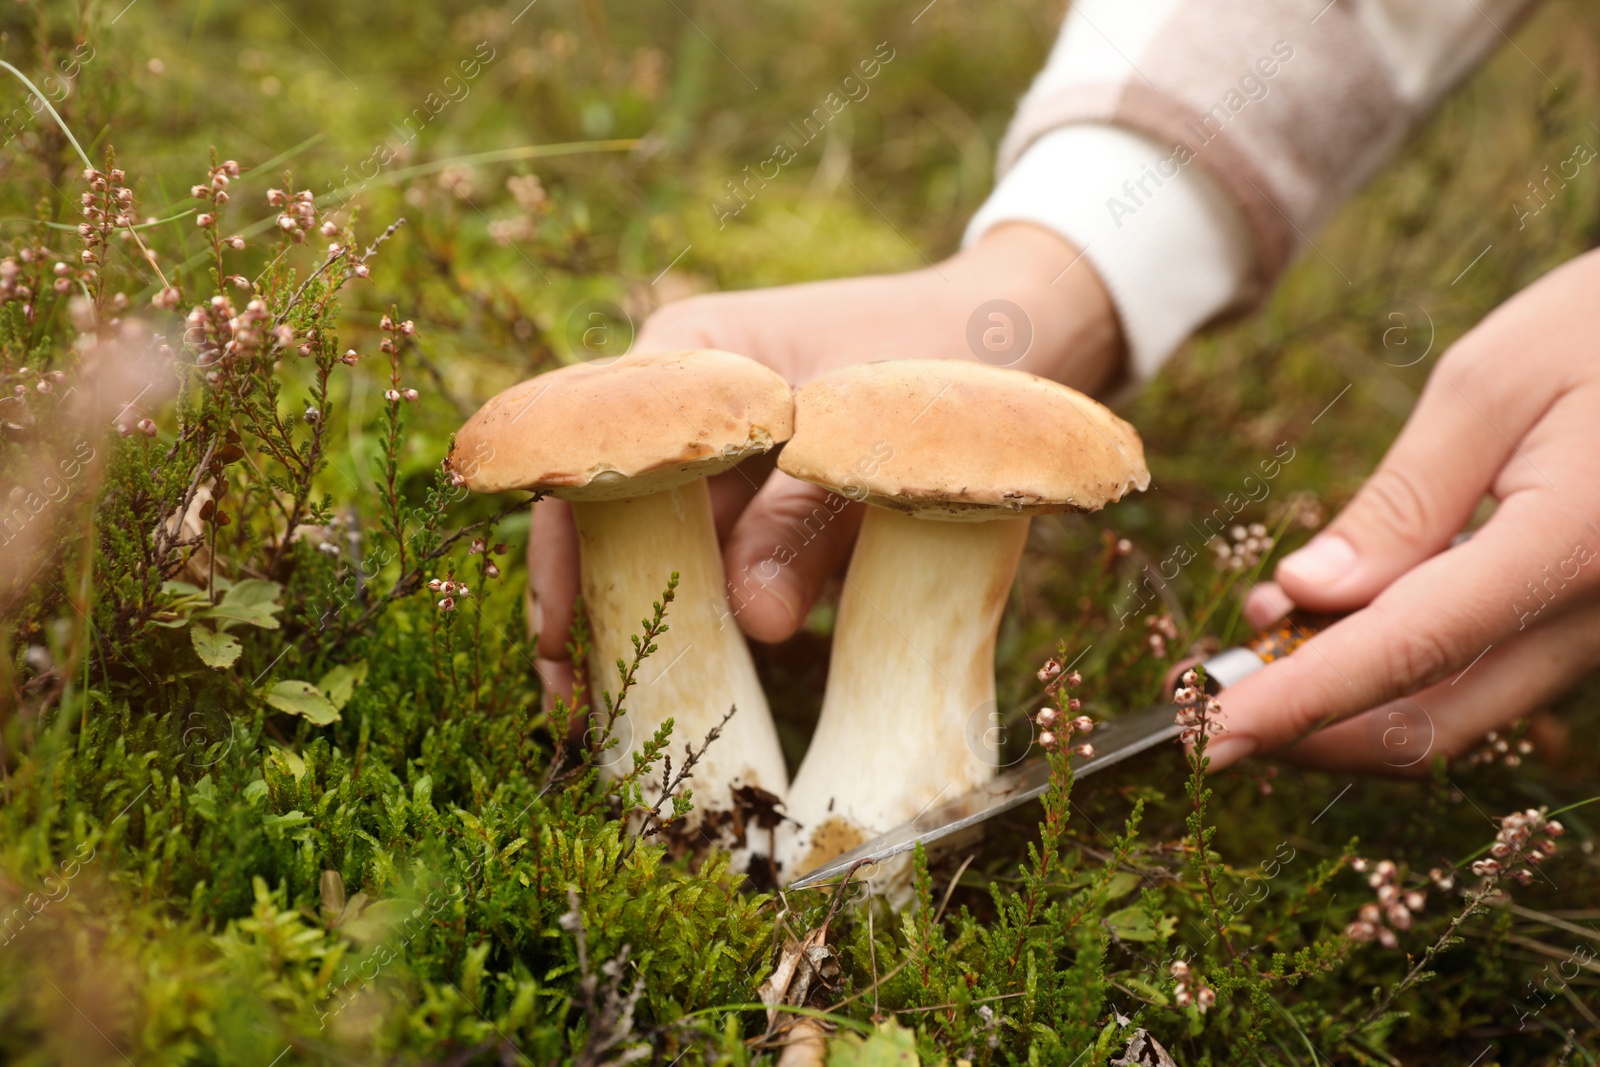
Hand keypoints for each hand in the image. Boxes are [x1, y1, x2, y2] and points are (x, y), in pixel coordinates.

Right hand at [528, 223, 1125, 701]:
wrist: (1024, 332)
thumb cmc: (944, 346)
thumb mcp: (870, 431)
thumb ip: (804, 523)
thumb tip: (748, 627)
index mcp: (691, 349)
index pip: (587, 458)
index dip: (559, 559)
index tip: (554, 648)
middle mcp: (694, 399)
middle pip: (611, 513)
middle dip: (591, 611)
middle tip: (576, 712)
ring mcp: (731, 451)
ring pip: (666, 546)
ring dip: (647, 623)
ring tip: (619, 715)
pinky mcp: (774, 496)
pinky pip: (728, 559)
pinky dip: (714, 614)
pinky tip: (696, 681)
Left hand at [1208, 249, 1599, 774]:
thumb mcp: (1494, 383)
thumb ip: (1403, 502)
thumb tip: (1305, 595)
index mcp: (1571, 549)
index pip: (1403, 655)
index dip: (1294, 705)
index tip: (1206, 737)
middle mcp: (1597, 617)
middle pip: (1431, 722)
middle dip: (1306, 725)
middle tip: (1212, 687)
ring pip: (1457, 710)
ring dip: (1344, 697)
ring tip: (1263, 627)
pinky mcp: (1589, 622)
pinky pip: (1486, 674)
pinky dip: (1396, 668)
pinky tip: (1335, 612)